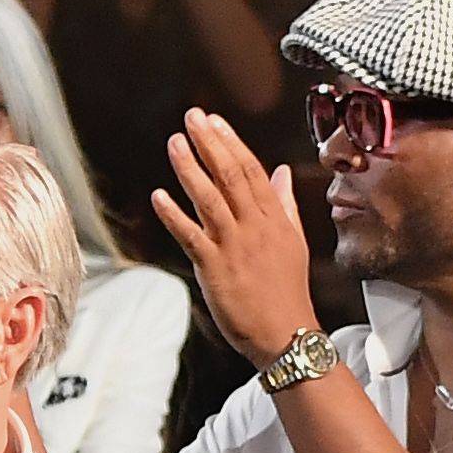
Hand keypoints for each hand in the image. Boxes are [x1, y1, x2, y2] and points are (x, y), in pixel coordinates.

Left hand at [144, 109, 318, 359]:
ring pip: (210, 199)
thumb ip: (285, 205)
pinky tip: (159, 196)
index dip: (231, 143)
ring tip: (175, 144)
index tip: (215, 121)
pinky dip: (174, 215)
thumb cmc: (287, 292)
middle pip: (230, 176)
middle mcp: (254, 227)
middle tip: (192, 118)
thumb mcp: (294, 242)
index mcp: (273, 219)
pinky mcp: (215, 268)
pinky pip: (191, 236)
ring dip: (190, 169)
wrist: (286, 334)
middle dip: (210, 144)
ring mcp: (234, 247)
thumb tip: (282, 173)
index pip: (251, 171)